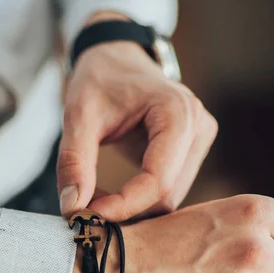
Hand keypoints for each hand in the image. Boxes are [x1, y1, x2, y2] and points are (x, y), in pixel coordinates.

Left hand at [57, 16, 216, 221]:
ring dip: (132, 206)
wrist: (115, 58)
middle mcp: (199, 127)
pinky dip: (139, 199)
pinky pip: (168, 191)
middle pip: (167, 195)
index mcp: (177, 112)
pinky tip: (112, 189)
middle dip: (126, 208)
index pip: (158, 180)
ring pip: (169, 198)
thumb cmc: (99, 79)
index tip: (89, 214)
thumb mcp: (78, 115)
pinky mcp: (192, 151)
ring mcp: (200, 140)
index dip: (125, 205)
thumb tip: (73, 208)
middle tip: (85, 207)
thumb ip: (74, 161)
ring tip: (96, 192)